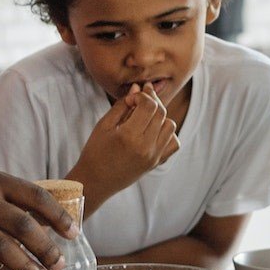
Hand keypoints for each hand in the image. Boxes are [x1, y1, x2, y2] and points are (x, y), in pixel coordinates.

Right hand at [73, 83, 178, 202]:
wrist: (95, 181)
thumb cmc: (95, 151)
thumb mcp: (104, 125)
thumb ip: (123, 105)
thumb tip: (138, 87)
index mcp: (129, 136)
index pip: (149, 105)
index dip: (142, 96)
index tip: (131, 98)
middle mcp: (145, 147)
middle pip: (161, 113)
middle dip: (152, 101)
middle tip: (140, 99)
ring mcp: (153, 156)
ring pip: (170, 125)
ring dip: (160, 117)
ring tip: (145, 116)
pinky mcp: (156, 163)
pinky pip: (174, 143)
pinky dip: (167, 133)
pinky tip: (153, 131)